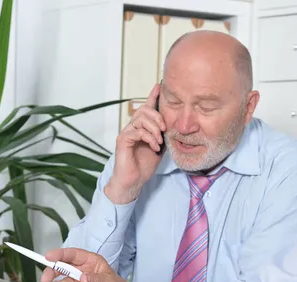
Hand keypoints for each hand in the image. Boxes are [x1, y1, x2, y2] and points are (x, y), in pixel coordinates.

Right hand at [105, 84, 164, 203]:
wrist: (134, 181)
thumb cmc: (144, 165)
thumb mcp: (160, 147)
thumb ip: (163, 135)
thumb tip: (173, 127)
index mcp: (142, 127)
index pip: (146, 107)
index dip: (152, 96)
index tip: (159, 85)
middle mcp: (132, 127)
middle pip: (144, 110)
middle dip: (157, 117)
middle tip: (164, 129)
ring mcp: (126, 132)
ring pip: (141, 119)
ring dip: (154, 129)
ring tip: (159, 142)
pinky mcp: (123, 140)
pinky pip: (137, 131)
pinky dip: (149, 138)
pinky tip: (154, 147)